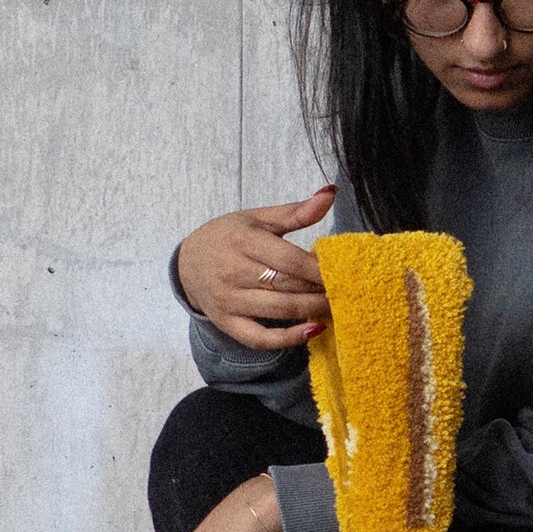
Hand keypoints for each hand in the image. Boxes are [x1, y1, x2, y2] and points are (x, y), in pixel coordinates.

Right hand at [177, 187, 336, 350]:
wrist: (187, 262)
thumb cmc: (229, 236)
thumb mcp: (258, 218)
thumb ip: (296, 212)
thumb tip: (331, 193)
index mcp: (243, 241)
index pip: (290, 259)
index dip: (319, 269)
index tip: (343, 272)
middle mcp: (234, 271)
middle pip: (288, 285)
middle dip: (320, 289)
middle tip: (345, 291)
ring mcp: (229, 300)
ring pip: (279, 310)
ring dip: (312, 310)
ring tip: (334, 305)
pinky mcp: (227, 323)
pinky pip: (261, 338)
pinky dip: (289, 338)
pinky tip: (313, 329)